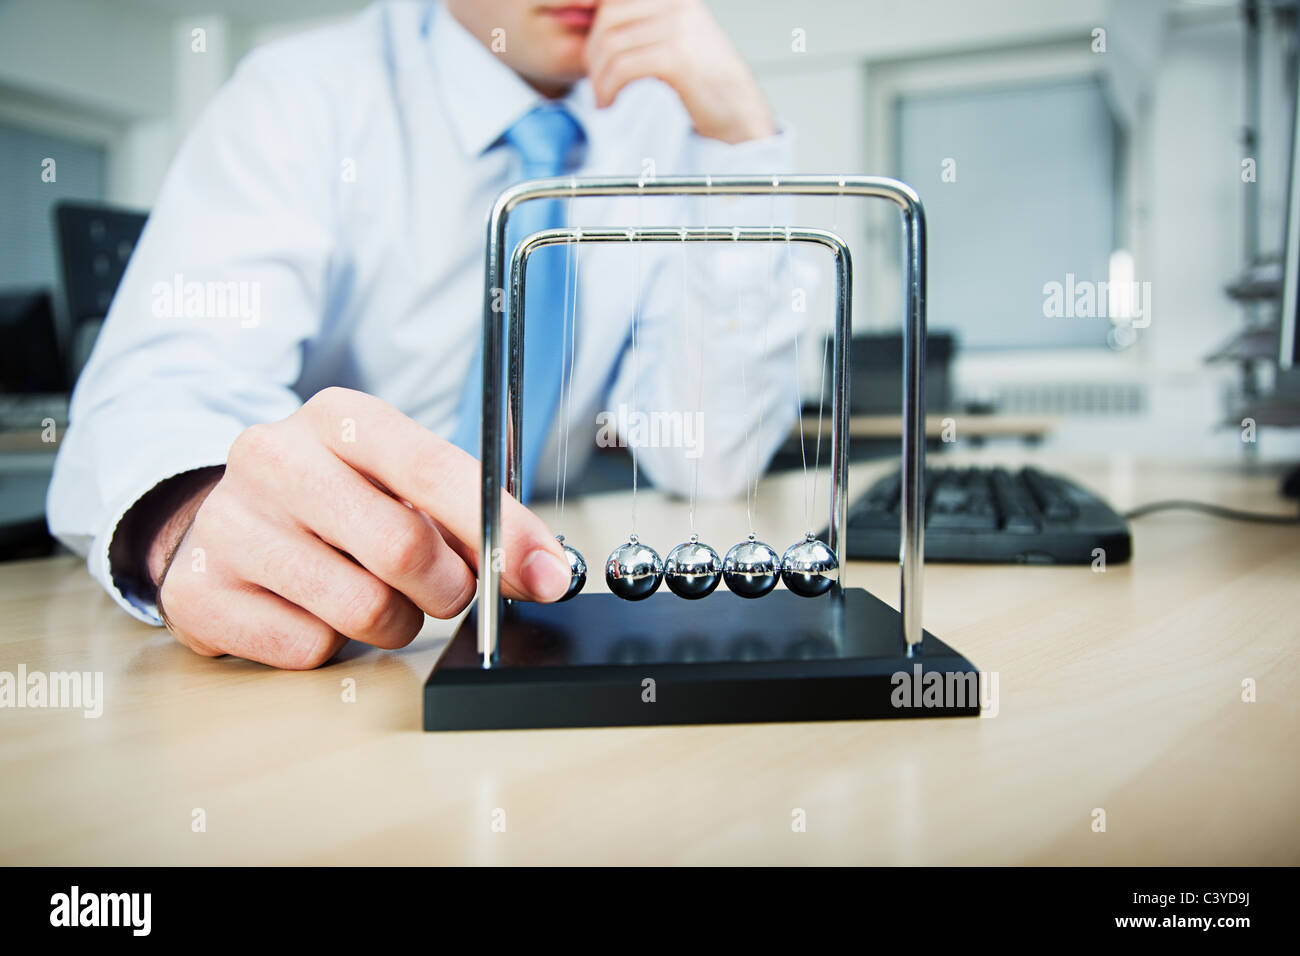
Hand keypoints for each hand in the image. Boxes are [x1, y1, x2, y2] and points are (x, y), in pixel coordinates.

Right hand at [149, 387, 571, 668]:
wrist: (230, 523)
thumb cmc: (341, 504)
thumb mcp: (405, 487)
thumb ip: (477, 520)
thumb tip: (548, 572)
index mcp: (338, 417)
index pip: (435, 469)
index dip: (503, 530)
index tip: (547, 575)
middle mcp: (274, 457)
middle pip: (402, 547)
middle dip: (448, 588)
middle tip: (445, 591)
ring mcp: (228, 523)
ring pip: (362, 609)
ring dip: (394, 623)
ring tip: (374, 598)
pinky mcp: (197, 591)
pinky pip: (307, 649)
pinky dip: (331, 647)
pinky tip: (313, 612)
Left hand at [586, 0, 775, 143]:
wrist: (740, 113)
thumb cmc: (705, 84)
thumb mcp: (674, 40)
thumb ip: (639, 26)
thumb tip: (580, 19)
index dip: (588, 19)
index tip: (587, 51)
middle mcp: (677, 4)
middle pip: (607, 18)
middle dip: (593, 55)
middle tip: (597, 82)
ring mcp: (679, 28)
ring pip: (611, 45)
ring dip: (599, 78)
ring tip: (603, 99)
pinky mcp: (677, 58)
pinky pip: (623, 68)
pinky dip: (609, 89)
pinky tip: (611, 103)